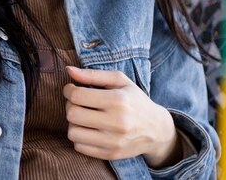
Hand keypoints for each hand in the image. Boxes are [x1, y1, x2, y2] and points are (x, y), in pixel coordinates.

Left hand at [63, 66, 181, 167]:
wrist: (156, 129)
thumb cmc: (134, 100)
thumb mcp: (119, 80)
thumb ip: (93, 74)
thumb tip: (68, 70)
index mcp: (118, 100)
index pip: (77, 96)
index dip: (68, 90)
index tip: (71, 89)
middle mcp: (117, 123)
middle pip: (73, 114)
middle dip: (69, 105)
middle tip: (76, 102)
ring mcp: (114, 142)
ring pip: (73, 133)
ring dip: (72, 123)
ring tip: (82, 116)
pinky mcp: (111, 154)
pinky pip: (79, 147)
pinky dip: (79, 137)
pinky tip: (88, 129)